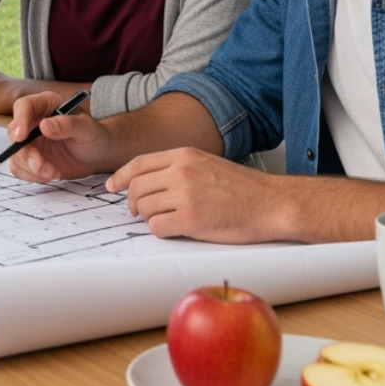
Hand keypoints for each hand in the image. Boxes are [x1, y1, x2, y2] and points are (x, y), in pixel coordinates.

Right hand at [6, 90, 114, 182]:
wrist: (98, 155)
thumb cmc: (94, 135)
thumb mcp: (87, 128)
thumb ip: (67, 125)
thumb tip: (44, 125)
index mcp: (45, 105)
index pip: (24, 107)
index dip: (19, 120)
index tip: (21, 137)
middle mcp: (33, 122)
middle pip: (15, 133)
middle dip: (26, 152)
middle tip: (41, 165)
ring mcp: (30, 141)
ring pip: (16, 154)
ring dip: (31, 167)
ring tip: (53, 173)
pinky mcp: (31, 159)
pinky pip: (20, 168)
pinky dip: (32, 175)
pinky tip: (51, 174)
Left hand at [107, 147, 277, 242]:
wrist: (271, 203)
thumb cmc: (244, 188)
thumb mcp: (208, 164)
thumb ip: (179, 168)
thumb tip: (150, 182)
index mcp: (185, 155)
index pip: (139, 163)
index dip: (121, 176)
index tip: (112, 186)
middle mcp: (181, 171)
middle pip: (137, 187)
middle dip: (133, 202)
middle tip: (138, 211)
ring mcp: (185, 195)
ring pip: (145, 208)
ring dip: (149, 218)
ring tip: (165, 220)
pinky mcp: (191, 219)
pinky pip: (157, 227)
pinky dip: (161, 230)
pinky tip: (175, 229)